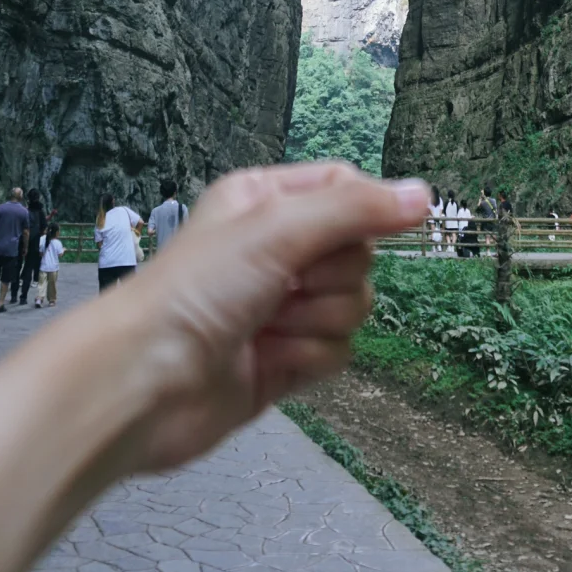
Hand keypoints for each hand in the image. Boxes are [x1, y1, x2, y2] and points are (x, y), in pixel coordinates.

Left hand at [108, 162, 427, 473]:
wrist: (147, 382)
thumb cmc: (197, 289)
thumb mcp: (277, 228)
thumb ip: (355, 209)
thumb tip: (423, 194)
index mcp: (268, 200)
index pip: (346, 189)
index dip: (361, 213)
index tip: (351, 234)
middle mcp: (277, 248)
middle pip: (358, 254)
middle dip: (329, 278)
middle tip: (283, 285)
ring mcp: (282, 307)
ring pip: (353, 306)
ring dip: (314, 321)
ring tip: (265, 327)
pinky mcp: (286, 360)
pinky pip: (337, 352)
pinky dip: (307, 358)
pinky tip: (266, 359)